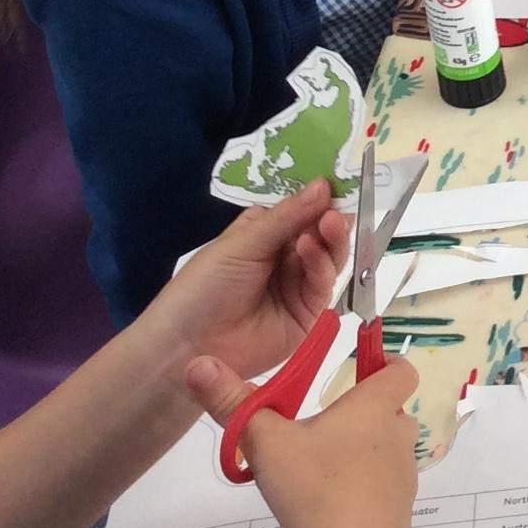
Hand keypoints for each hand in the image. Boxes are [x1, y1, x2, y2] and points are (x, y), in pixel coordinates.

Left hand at [145, 180, 349, 383]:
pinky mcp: (309, 314)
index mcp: (266, 233)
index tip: (340, 180)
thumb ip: (286, 216)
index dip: (320, 195)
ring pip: (330, 257)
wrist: (187, 348)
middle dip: (330, 218)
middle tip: (334, 209)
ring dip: (331, 238)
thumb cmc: (204, 286)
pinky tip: (310, 249)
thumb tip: (323, 183)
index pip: (302, 209)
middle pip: (322, 233)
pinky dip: (322, 265)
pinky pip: (324, 285)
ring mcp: (299, 286)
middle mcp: (286, 257)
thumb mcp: (241, 244)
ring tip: (326, 224)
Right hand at [185, 356, 418, 527]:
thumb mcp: (264, 443)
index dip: (386, 364)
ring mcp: (405, 477)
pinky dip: (365, 492)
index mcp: (374, 408)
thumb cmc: (313, 486)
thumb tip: (196, 364)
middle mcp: (398, 437)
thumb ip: (233, 403)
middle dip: (365, 415)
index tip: (363, 368)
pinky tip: (333, 511)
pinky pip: (385, 491)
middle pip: (393, 413)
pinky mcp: (401, 512)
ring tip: (322, 472)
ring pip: (389, 453)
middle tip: (326, 428)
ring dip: (364, 455)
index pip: (401, 371)